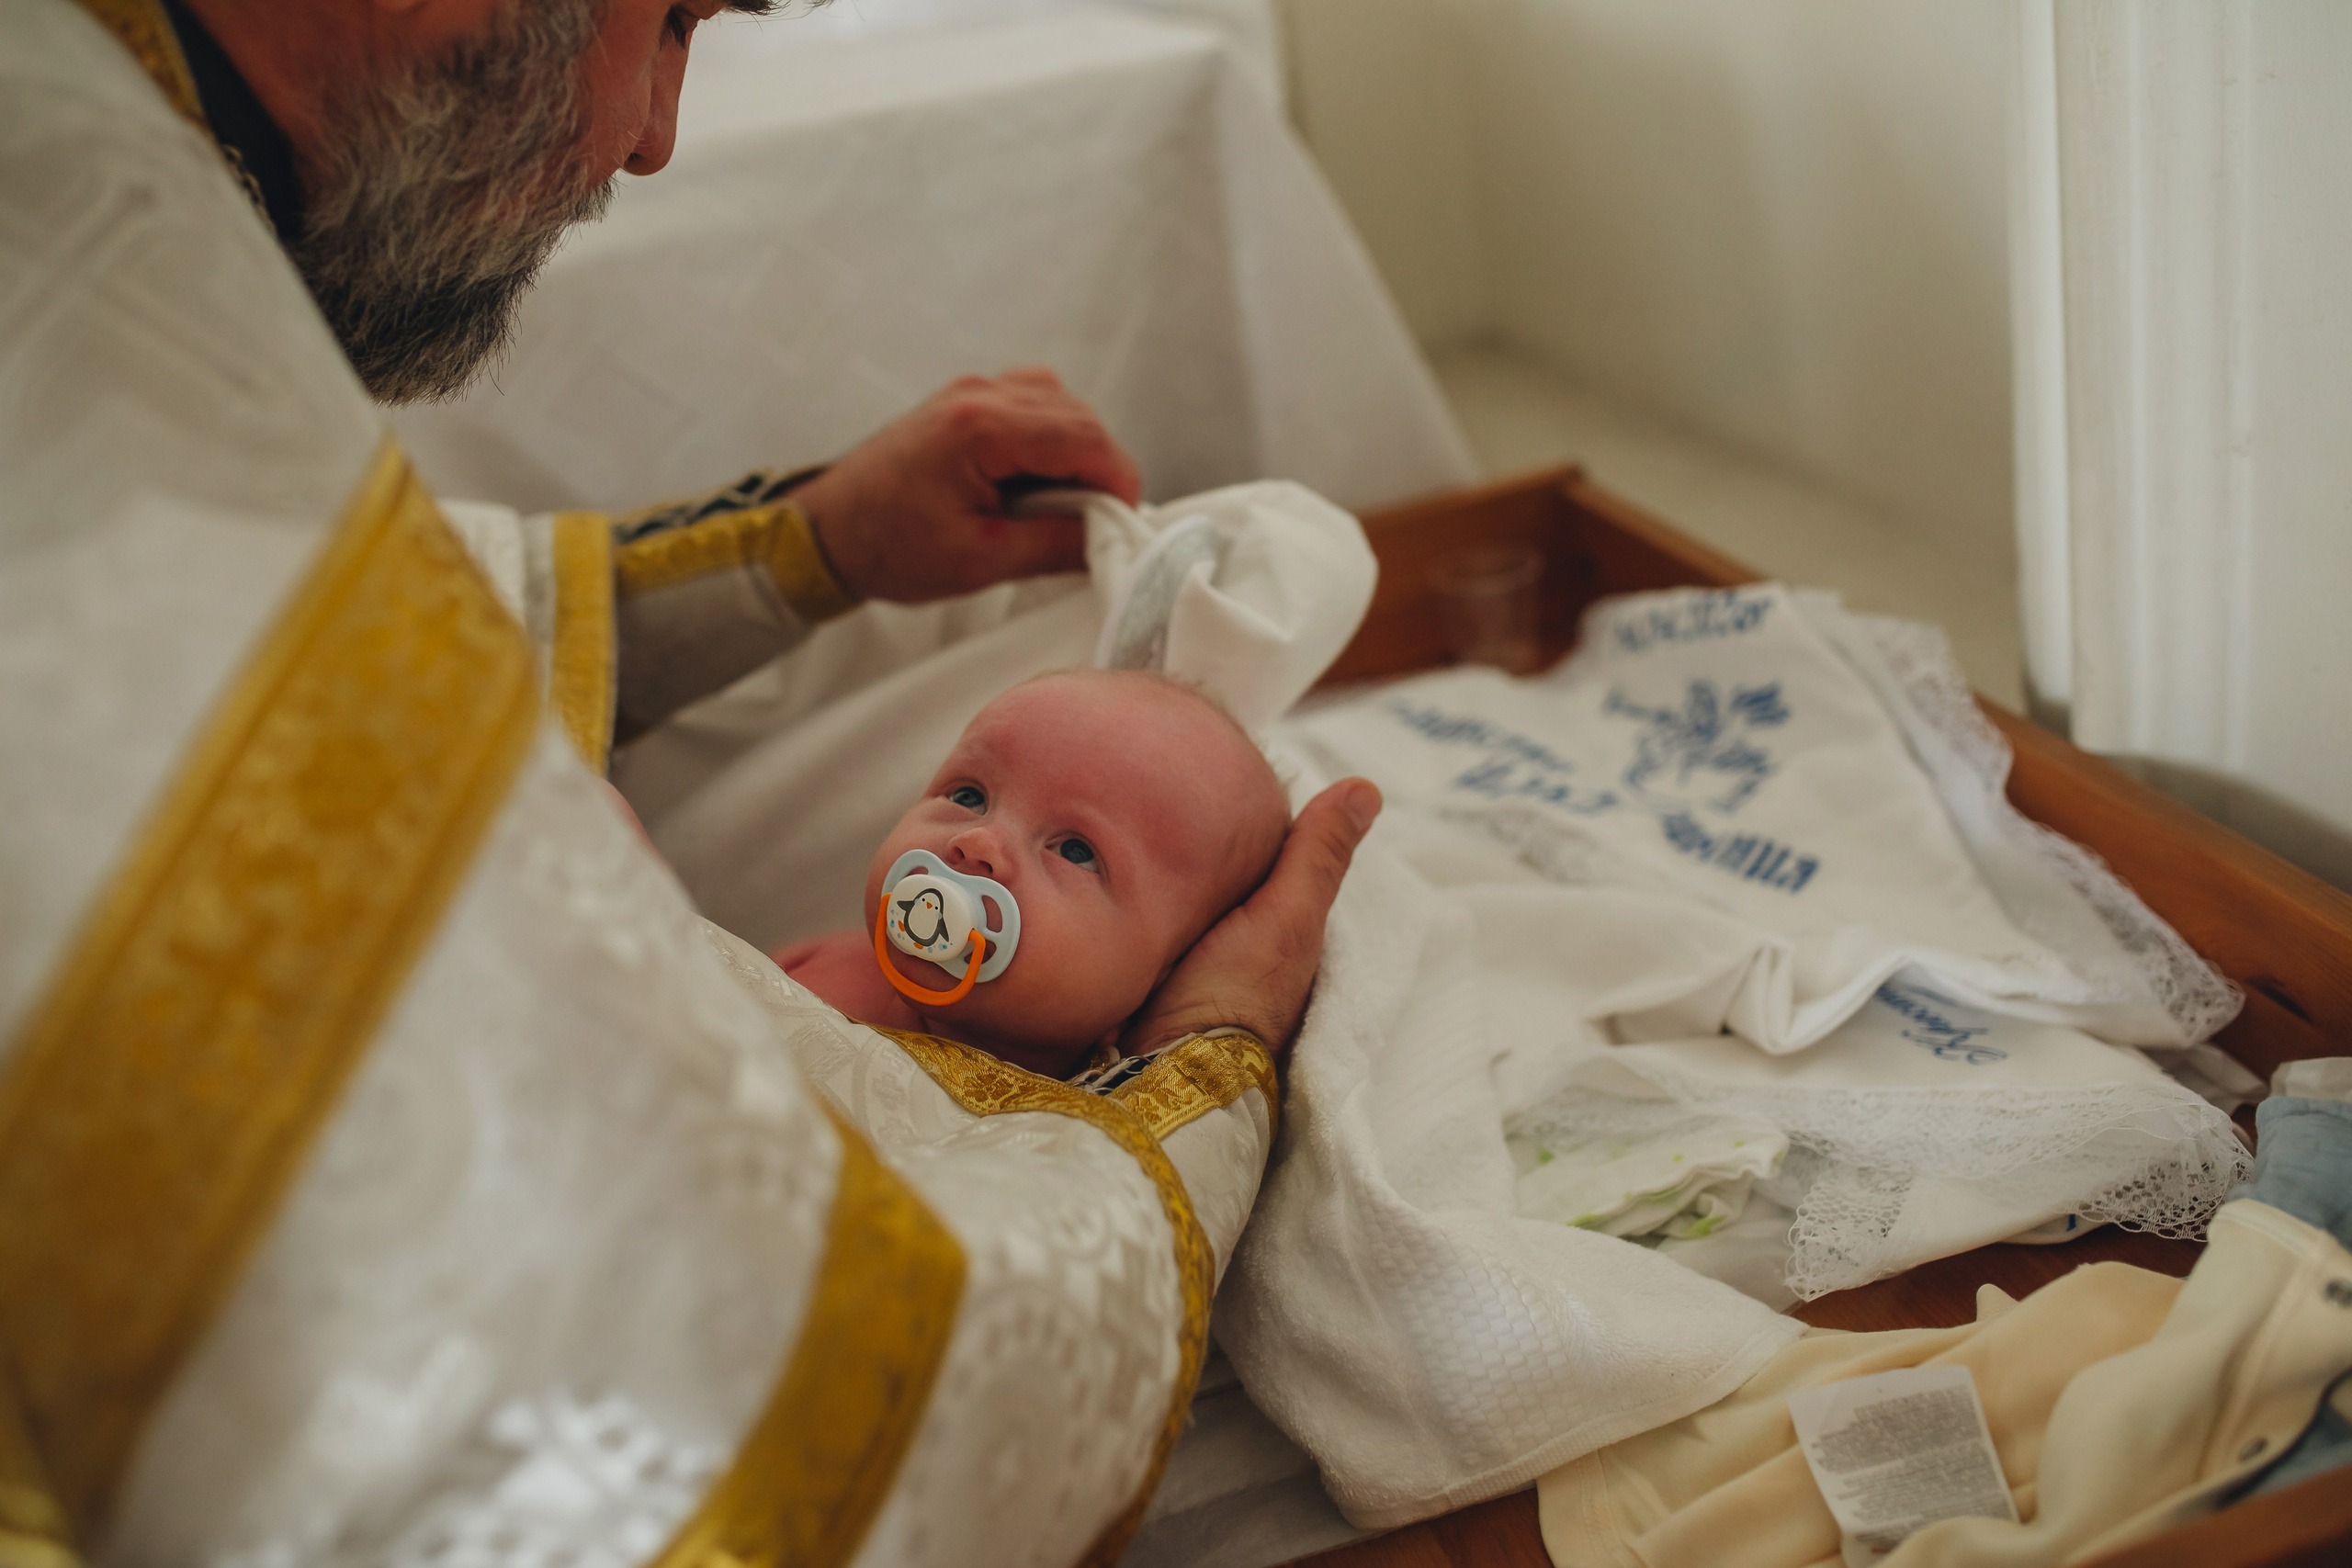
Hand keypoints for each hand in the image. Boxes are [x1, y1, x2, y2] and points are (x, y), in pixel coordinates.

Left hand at [790, 369, 1142, 603]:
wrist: (827, 532)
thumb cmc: (886, 546)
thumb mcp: (980, 560)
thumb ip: (1054, 544)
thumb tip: (1110, 537)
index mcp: (979, 428)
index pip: (1083, 437)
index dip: (1117, 481)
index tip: (1123, 522)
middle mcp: (978, 394)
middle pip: (1078, 416)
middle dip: (1099, 468)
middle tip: (1092, 523)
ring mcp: (971, 391)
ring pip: (1060, 406)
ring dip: (1075, 453)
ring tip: (1060, 506)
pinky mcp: (966, 401)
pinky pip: (1033, 406)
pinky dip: (1049, 442)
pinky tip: (1035, 483)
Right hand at [1119, 779, 1382, 1058]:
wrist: (1166, 1071)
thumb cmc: (1236, 996)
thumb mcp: (1286, 918)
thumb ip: (1317, 857)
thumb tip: (1368, 787)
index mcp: (1286, 938)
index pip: (1279, 865)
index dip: (1260, 826)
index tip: (1228, 779)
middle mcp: (1247, 953)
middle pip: (1234, 884)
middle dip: (1210, 848)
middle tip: (1172, 790)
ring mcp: (1197, 969)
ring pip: (1190, 904)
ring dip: (1169, 876)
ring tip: (1133, 818)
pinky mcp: (1148, 979)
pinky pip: (1149, 928)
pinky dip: (1140, 905)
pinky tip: (1115, 874)